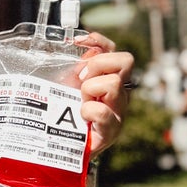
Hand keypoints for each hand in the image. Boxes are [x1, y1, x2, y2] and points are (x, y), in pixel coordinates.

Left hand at [72, 32, 133, 155]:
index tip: (77, 42)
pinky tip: (82, 117)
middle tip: (81, 79)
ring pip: (113, 83)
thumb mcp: (67, 83)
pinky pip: (102, 111)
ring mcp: (119, 110)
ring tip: (80, 102)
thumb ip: (76, 65)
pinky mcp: (112, 130)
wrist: (60, 146)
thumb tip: (82, 44)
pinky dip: (87, 111)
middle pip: (125, 60)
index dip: (99, 41)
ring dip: (90, 90)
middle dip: (98, 64)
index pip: (114, 49)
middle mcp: (119, 91)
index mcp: (109, 77)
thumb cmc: (63, 113)